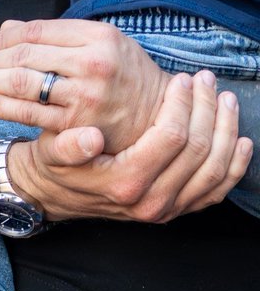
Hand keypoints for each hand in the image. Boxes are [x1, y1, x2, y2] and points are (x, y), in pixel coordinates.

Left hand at [0, 18, 167, 152]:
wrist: (160, 117)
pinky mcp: (78, 126)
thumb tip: (5, 29)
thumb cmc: (124, 74)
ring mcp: (86, 96)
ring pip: (21, 84)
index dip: (2, 39)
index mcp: (97, 36)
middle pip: (23, 56)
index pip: (33, 31)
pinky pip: (28, 113)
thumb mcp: (99, 43)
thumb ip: (54, 35)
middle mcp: (92, 64)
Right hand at [11, 69, 250, 223]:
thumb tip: (89, 137)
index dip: (182, 105)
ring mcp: (168, 209)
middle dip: (206, 109)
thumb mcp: (50, 152)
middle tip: (206, 80)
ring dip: (226, 131)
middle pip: (198, 150)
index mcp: (126, 183)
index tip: (181, 79)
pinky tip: (241, 142)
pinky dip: (234, 165)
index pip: (171, 138)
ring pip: (215, 169)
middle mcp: (152, 201)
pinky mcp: (176, 210)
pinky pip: (217, 190)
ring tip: (225, 100)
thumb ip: (68, 145)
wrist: (54, 195)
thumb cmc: (55, 166)